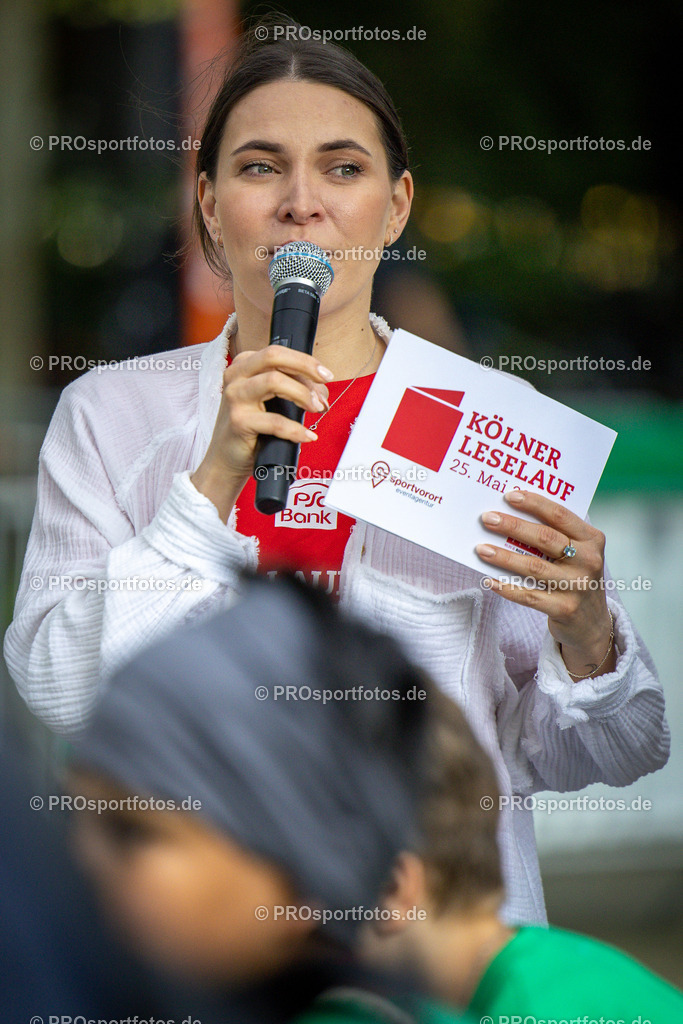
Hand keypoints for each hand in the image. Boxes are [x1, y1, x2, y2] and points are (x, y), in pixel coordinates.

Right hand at [191, 346, 331, 521]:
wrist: (226, 458)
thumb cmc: (251, 427)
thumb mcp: (271, 401)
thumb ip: (294, 389)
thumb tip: (320, 392)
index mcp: (244, 365)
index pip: (278, 352)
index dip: (306, 362)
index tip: (325, 376)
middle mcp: (236, 376)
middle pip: (273, 356)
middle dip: (305, 366)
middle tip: (326, 380)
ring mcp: (234, 397)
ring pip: (274, 382)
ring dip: (302, 394)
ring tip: (316, 408)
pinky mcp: (239, 421)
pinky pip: (275, 421)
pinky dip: (296, 429)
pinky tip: (306, 436)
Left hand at [475, 490, 615, 678]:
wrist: (592, 622)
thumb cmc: (575, 577)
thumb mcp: (577, 552)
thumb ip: (556, 534)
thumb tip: (512, 514)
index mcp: (592, 539)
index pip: (560, 515)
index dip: (534, 503)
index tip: (509, 496)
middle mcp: (588, 560)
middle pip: (544, 538)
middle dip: (512, 526)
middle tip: (486, 519)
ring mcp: (577, 586)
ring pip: (533, 567)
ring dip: (503, 557)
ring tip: (481, 548)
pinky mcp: (565, 608)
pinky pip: (528, 595)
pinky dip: (506, 587)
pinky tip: (489, 580)